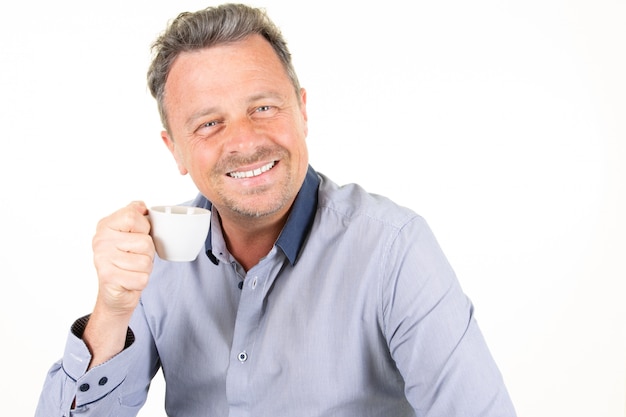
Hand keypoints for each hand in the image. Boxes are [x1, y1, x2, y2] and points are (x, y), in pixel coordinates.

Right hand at [92, 201, 154, 315]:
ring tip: (131, 269)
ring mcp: (103, 259)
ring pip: (145, 261)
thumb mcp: (129, 234)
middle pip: (145, 241)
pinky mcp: (109, 278)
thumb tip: (140, 206)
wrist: (115, 293)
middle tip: (134, 257)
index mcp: (105, 225)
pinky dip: (141, 281)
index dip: (144, 228)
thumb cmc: (126, 260)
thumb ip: (134, 215)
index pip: (133, 216)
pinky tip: (129, 280)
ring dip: (145, 268)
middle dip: (147, 253)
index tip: (136, 236)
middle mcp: (100, 240)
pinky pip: (142, 278)